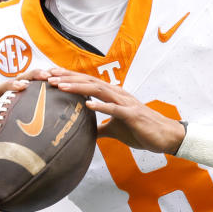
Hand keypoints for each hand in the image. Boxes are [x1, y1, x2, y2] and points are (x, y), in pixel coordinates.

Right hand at [0, 69, 56, 170]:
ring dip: (10, 85)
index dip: (46, 78)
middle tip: (46, 76)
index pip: (34, 84)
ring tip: (22, 87)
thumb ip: (48, 130)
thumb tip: (74, 133)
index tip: (61, 76)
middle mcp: (7, 99)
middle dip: (32, 75)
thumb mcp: (33, 135)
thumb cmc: (15, 144)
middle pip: (18, 80)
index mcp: (21, 101)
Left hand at [46, 68, 185, 153]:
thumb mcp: (115, 130)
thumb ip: (100, 128)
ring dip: (78, 87)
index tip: (51, 76)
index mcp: (113, 96)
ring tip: (61, 86)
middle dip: (68, 77)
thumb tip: (86, 133)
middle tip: (48, 75)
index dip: (69, 78)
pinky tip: (88, 105)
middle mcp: (118, 94)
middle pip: (89, 81)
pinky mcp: (132, 115)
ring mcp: (125, 103)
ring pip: (99, 90)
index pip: (87, 83)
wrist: (164, 137)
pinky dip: (101, 106)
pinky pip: (115, 109)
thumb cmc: (141, 131)